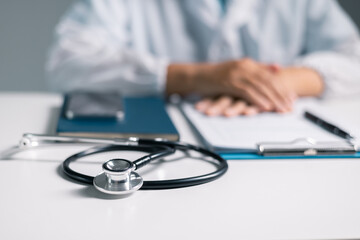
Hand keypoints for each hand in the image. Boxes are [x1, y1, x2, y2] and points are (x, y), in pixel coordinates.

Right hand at [167, 59, 295, 112]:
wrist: (197, 75)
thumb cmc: (217, 76)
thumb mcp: (238, 70)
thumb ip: (258, 68)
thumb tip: (277, 68)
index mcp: (249, 64)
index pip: (270, 77)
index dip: (282, 87)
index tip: (292, 98)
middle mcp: (245, 67)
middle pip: (268, 82)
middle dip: (281, 95)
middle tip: (290, 106)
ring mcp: (237, 73)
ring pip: (259, 87)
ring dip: (272, 99)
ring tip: (281, 109)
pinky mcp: (229, 82)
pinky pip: (246, 92)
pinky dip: (257, 99)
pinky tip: (265, 107)